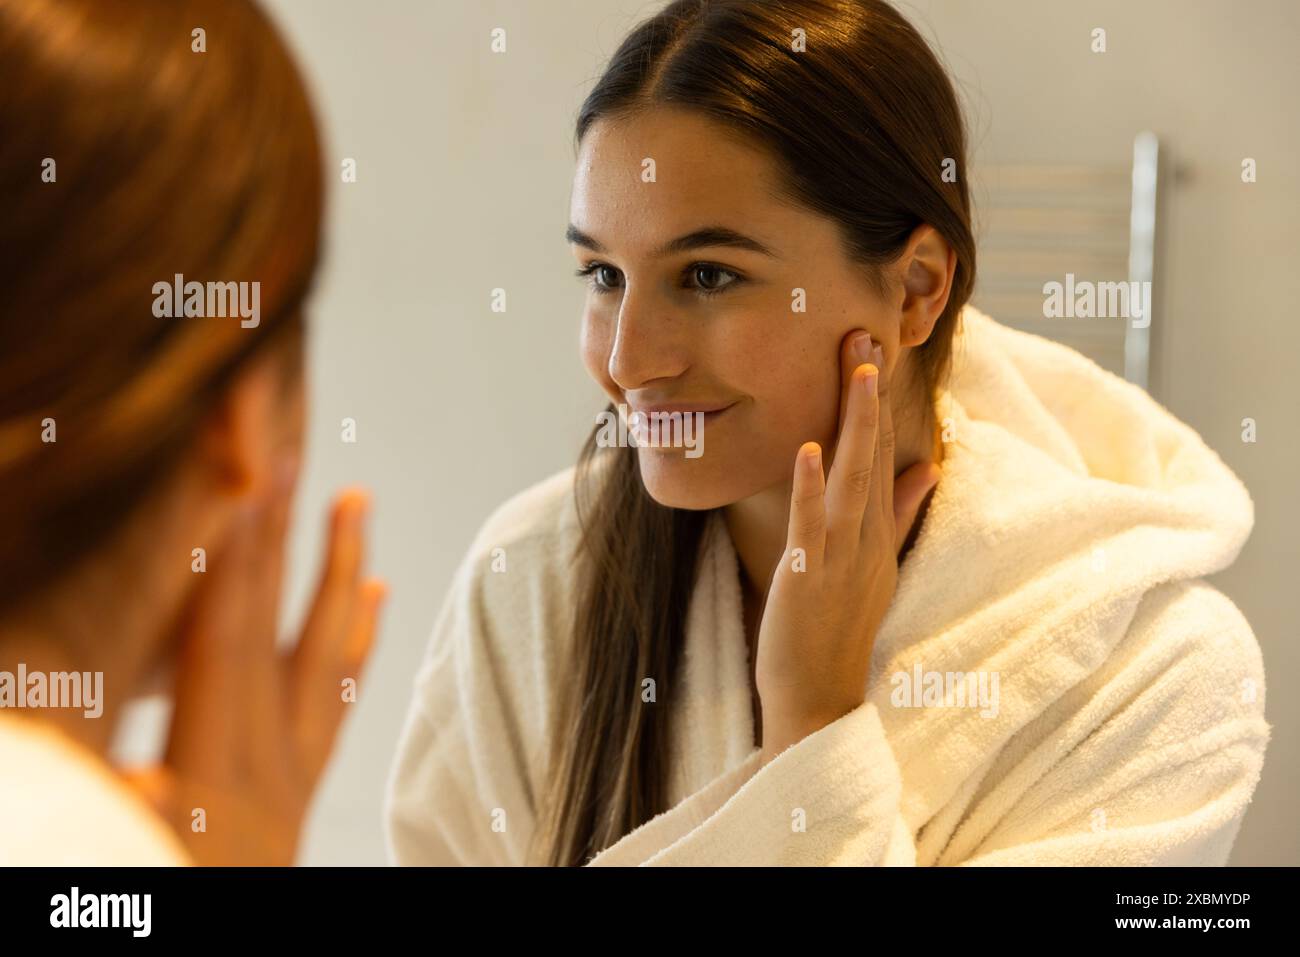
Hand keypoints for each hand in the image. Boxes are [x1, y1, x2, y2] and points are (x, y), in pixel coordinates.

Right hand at [124, 467, 386, 864]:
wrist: (230, 950)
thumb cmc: (162, 890)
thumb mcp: (131, 859)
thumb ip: (127, 815)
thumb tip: (130, 770)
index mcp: (214, 774)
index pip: (224, 643)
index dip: (232, 559)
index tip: (244, 482)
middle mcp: (265, 767)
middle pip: (279, 631)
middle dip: (287, 544)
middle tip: (306, 462)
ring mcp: (289, 779)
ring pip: (323, 659)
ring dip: (338, 579)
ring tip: (356, 510)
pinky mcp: (297, 795)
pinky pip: (336, 707)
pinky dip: (355, 647)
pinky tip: (375, 601)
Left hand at [754, 329, 939, 763]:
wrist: (819, 698)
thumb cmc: (837, 629)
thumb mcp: (876, 566)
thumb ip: (900, 515)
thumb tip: (928, 467)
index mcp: (877, 532)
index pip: (882, 454)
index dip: (876, 401)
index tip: (872, 348)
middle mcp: (866, 537)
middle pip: (872, 454)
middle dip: (868, 394)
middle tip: (865, 331)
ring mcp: (842, 557)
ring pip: (851, 480)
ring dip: (854, 424)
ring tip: (855, 369)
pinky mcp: (809, 578)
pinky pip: (811, 526)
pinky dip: (810, 488)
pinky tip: (808, 448)